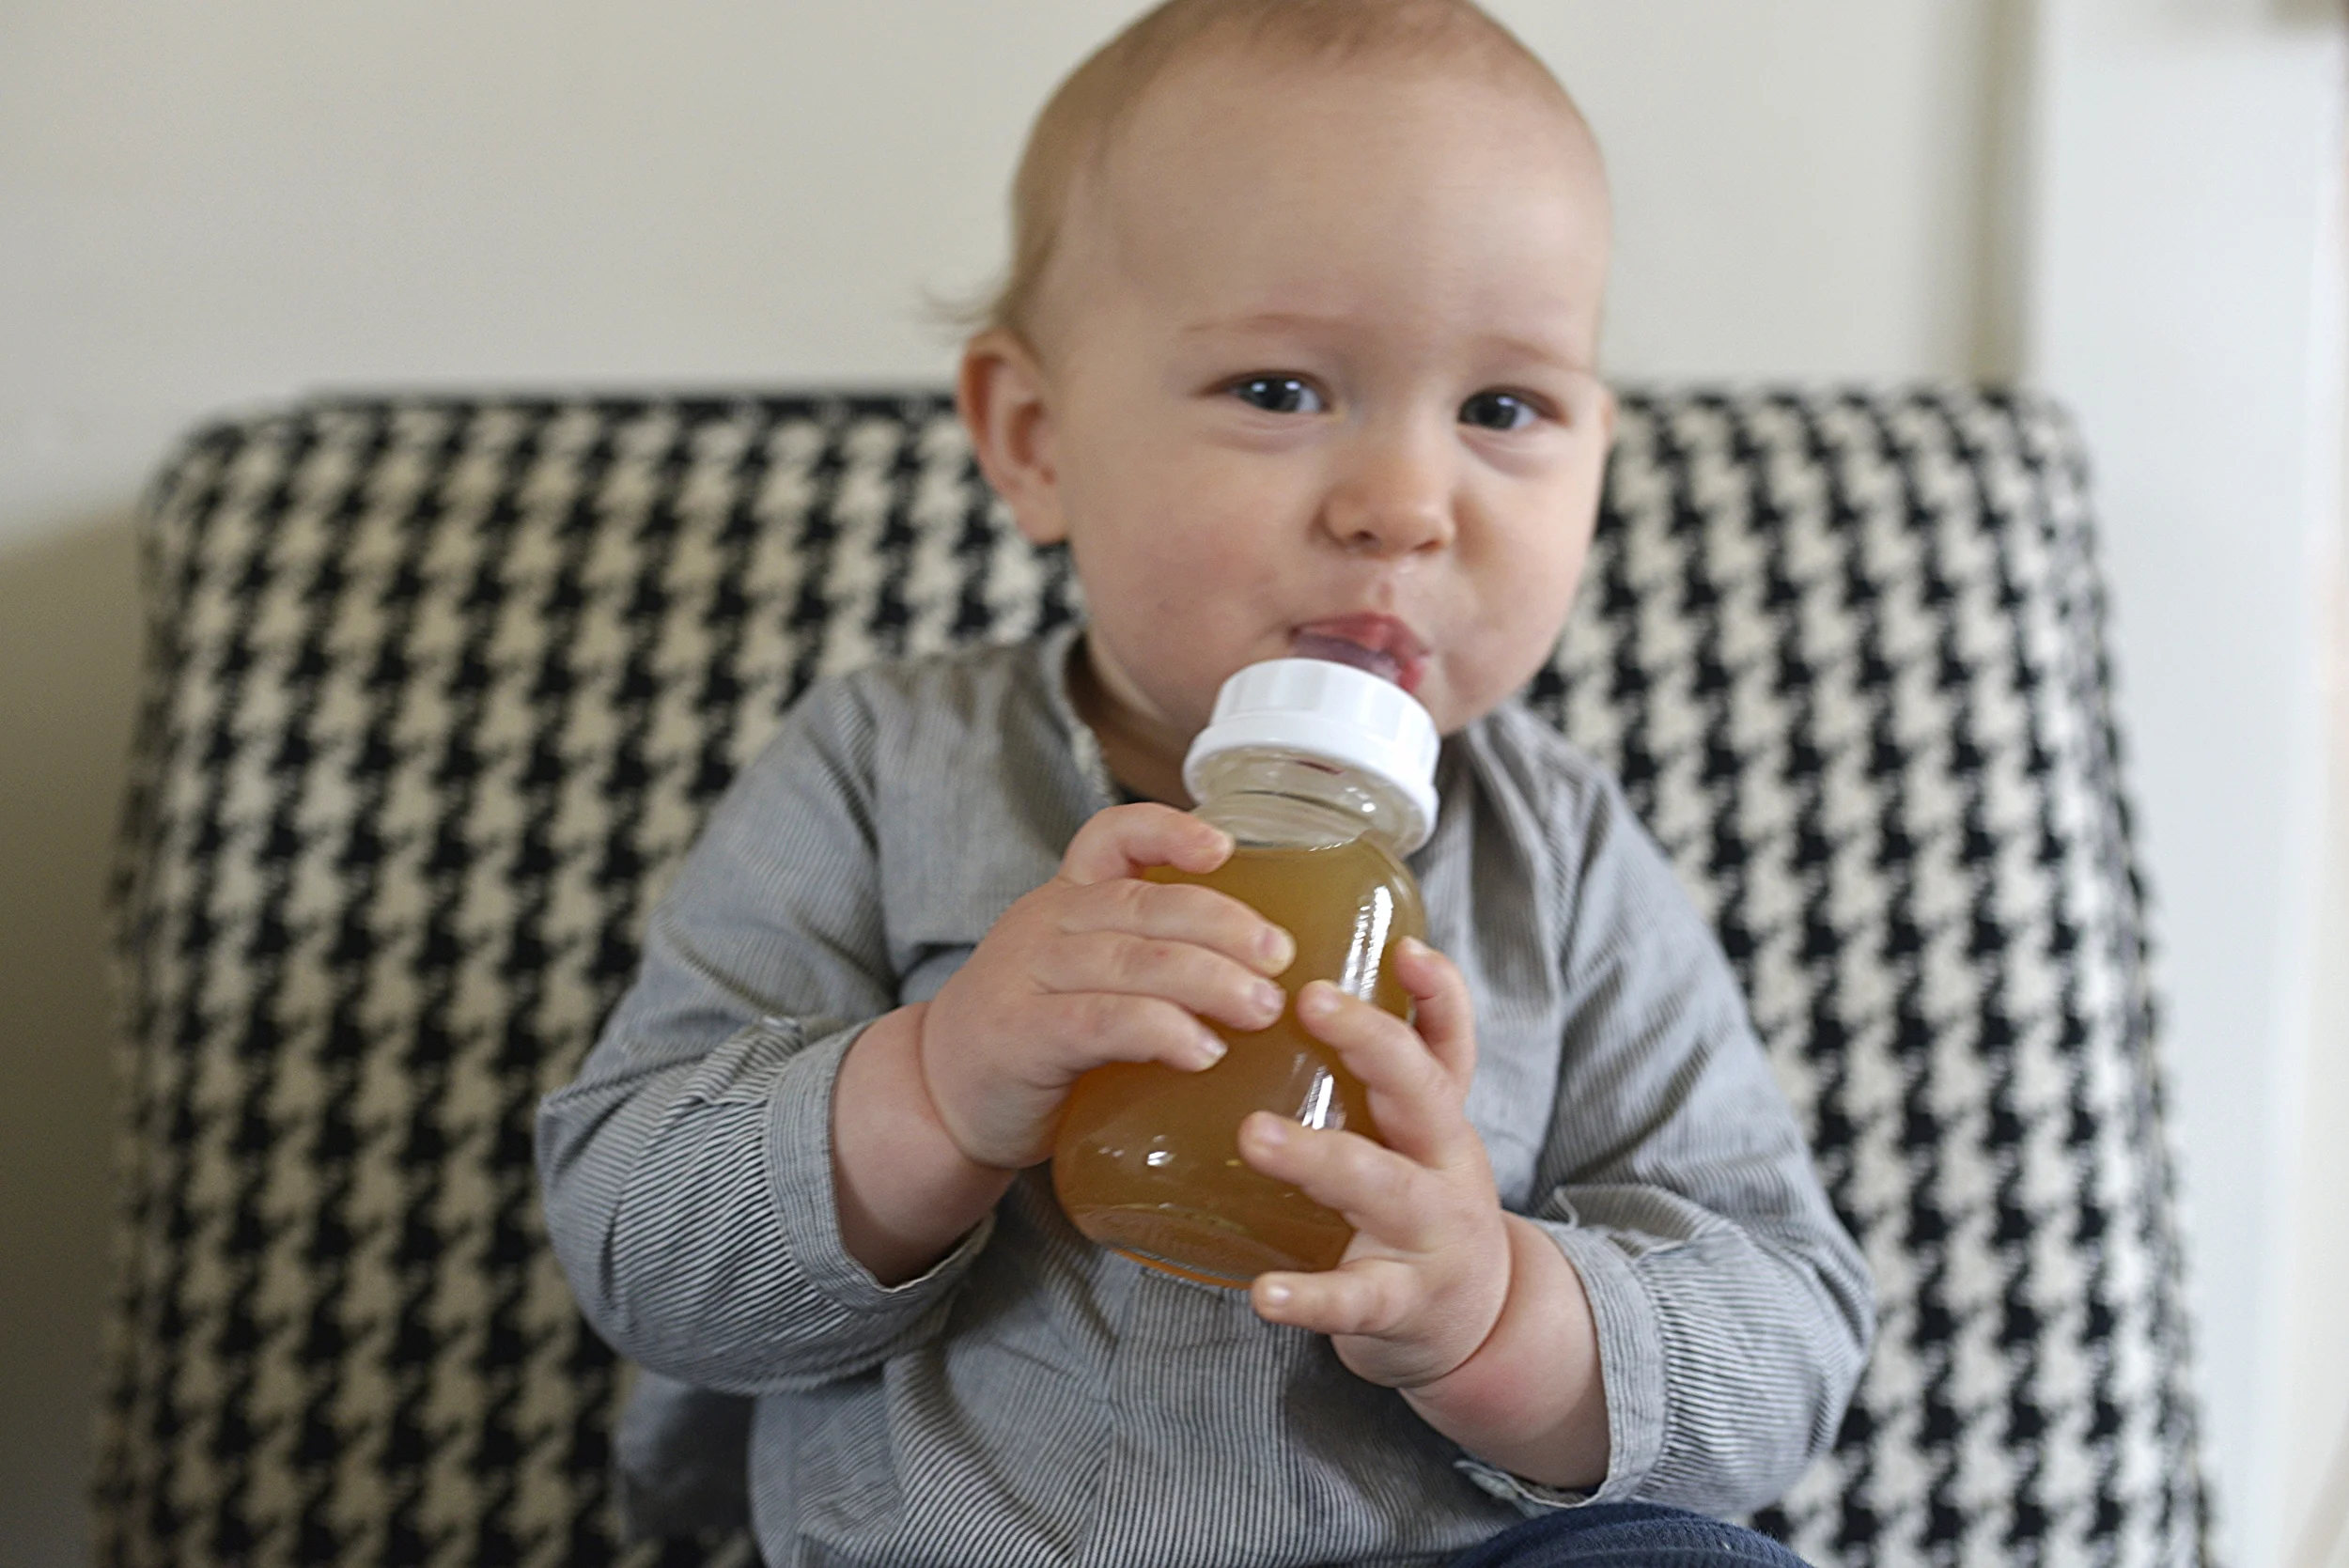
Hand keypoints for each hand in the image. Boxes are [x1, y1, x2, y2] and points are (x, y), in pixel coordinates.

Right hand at [916, 802, 1296, 1169]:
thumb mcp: (1083, 980)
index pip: (1113, 836)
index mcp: (1067, 901)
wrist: (937, 1101)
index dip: (1169, 831)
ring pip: (1131, 961)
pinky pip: (1101, 1021)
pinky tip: (1202, 1052)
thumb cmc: (1033, 1042)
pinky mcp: (1021, 1035)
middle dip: (1223, 925)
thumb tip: (1267, 979)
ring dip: (1208, 981)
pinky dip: (1159, 1031)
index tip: (1225, 847)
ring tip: (1261, 1008)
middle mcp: (1045, 924)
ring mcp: (1027, 976)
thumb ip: (1149, 964)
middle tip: (1280, 958)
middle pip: (1145, 904)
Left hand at [1237, 938, 1511, 1389]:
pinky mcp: (1402, 1305)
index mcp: (1440, 1120)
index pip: (1449, 1044)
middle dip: (1372, 1042)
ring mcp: (1430, 1237)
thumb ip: (1381, 1069)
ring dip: (1319, 1157)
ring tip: (1254, 1134)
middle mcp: (1446, 1167)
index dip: (1439, 994)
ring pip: (1382, 1186)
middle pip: (1424, 1093)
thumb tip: (1306, 971)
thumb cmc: (1420, 1209)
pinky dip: (1310, 1297)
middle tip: (1309, 999)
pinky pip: (1356, 1299)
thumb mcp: (1416, 1138)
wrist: (1477, 1330)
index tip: (1405, 948)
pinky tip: (1263, 1292)